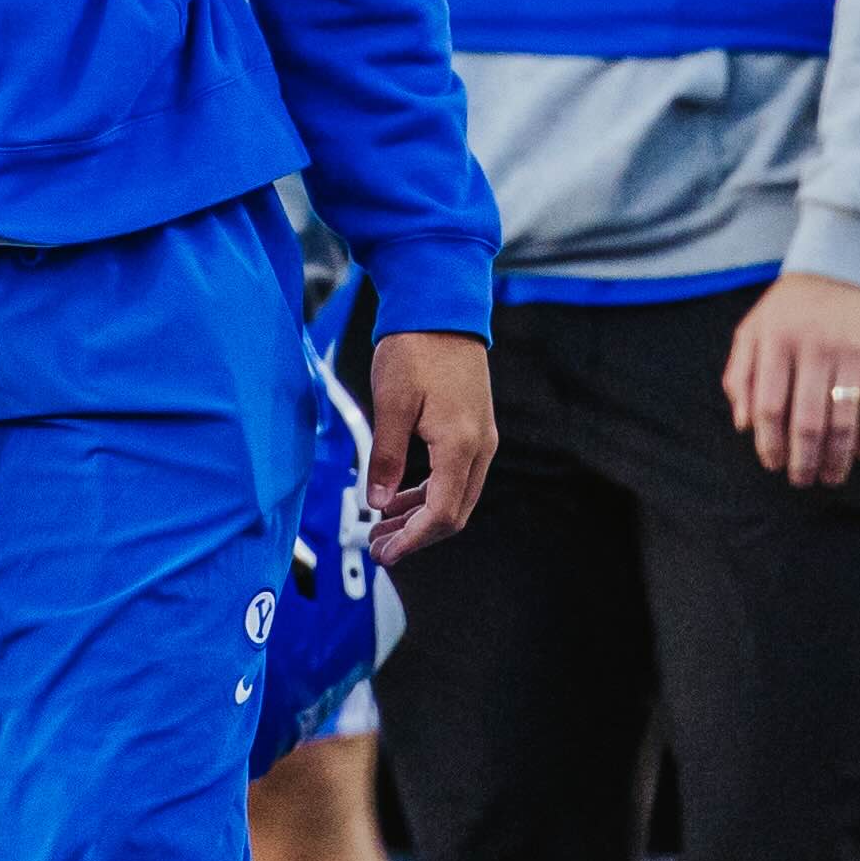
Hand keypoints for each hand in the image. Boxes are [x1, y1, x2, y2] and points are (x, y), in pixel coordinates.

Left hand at [363, 330, 494, 564]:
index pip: (441, 513)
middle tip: (378, 546)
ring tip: (383, 525)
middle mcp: (479, 446)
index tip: (384, 552)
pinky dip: (429, 492)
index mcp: (459, 444)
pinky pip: (456, 475)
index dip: (412, 540)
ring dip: (420, 516)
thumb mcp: (391, 403)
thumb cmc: (415, 347)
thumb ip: (386, 457)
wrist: (440, 308)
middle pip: (453, 513)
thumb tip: (378, 502)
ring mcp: (480, 438)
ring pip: (456, 496)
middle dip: (416, 535)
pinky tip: (400, 495)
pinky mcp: (474, 428)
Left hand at [723, 271, 859, 487]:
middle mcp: (813, 347)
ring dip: (837, 456)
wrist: (848, 260)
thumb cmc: (794, 306)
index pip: (768, 406)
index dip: (769, 443)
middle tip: (802, 480)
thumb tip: (742, 424)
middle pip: (806, 420)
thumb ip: (740, 373)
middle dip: (803, 459)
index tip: (772, 464)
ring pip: (843, 419)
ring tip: (832, 475)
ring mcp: (851, 350)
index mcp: (775, 342)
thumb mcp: (755, 328)